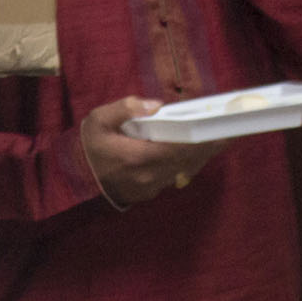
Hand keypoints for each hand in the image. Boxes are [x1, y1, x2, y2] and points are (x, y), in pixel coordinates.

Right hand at [81, 97, 229, 206]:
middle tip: (230, 133)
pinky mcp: (147, 195)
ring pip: (184, 170)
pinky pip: (174, 178)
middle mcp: (148, 176)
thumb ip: (126, 108)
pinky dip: (186, 165)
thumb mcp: (99, 119)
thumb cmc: (86, 147)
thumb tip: (155, 106)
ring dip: (200, 156)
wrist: (71, 179)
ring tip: (215, 141)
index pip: (181, 147)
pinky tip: (193, 154)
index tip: (225, 130)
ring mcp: (149, 188)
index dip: (205, 139)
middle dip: (209, 146)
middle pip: (188, 159)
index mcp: (138, 156)